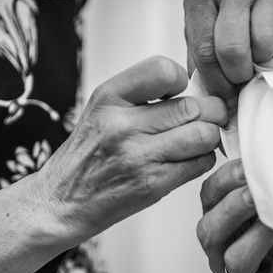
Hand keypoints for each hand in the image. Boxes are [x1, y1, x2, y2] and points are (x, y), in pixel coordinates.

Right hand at [30, 56, 226, 244]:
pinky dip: (203, 160)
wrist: (60, 202)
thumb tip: (195, 88)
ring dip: (210, 137)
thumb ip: (143, 96)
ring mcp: (138, 156)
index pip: (164, 70)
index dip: (182, 80)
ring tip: (200, 140)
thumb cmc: (88, 156)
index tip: (181, 92)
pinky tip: (189, 160)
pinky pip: (200, 164)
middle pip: (193, 107)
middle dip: (211, 111)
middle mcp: (121, 124)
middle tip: (211, 118)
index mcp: (109, 98)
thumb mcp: (102, 111)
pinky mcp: (153, 184)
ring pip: (204, 135)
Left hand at [184, 0, 272, 111]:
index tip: (224, 95)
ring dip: (265, 59)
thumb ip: (199, 51)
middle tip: (242, 75)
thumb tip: (210, 94)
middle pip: (233, 48)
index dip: (216, 82)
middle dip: (238, 74)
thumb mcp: (200, 13)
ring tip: (260, 54)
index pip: (206, 50)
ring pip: (267, 42)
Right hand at [197, 159, 272, 272]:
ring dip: (256, 236)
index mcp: (223, 220)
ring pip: (234, 260)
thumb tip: (264, 134)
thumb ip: (268, 171)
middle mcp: (225, 251)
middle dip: (231, 209)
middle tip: (253, 192)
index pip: (209, 198)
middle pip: (209, 232)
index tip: (246, 165)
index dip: (223, 182)